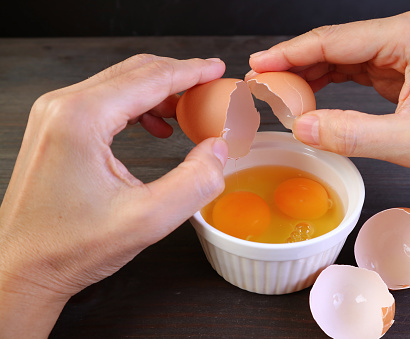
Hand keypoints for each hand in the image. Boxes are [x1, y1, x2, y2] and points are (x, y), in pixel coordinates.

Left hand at [0, 54, 227, 337]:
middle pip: (134, 72)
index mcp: (82, 118)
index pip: (150, 78)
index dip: (191, 71)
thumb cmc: (69, 246)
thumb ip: (194, 181)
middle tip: (209, 87)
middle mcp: (63, 106)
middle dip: (177, 76)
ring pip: (119, 83)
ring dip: (158, 92)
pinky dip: (137, 105)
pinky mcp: (56, 127)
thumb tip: (218, 150)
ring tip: (188, 111)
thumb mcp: (147, 220)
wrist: (23, 265)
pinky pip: (104, 100)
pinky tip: (155, 126)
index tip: (216, 68)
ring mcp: (55, 114)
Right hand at [248, 9, 409, 185]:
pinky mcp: (405, 70)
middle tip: (263, 84)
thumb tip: (302, 127)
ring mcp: (406, 52)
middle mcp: (407, 37)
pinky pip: (358, 71)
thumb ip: (353, 134)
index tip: (258, 66)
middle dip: (296, 64)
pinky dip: (332, 84)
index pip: (334, 41)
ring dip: (311, 74)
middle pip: (335, 45)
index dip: (290, 54)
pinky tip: (312, 95)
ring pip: (344, 58)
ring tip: (280, 92)